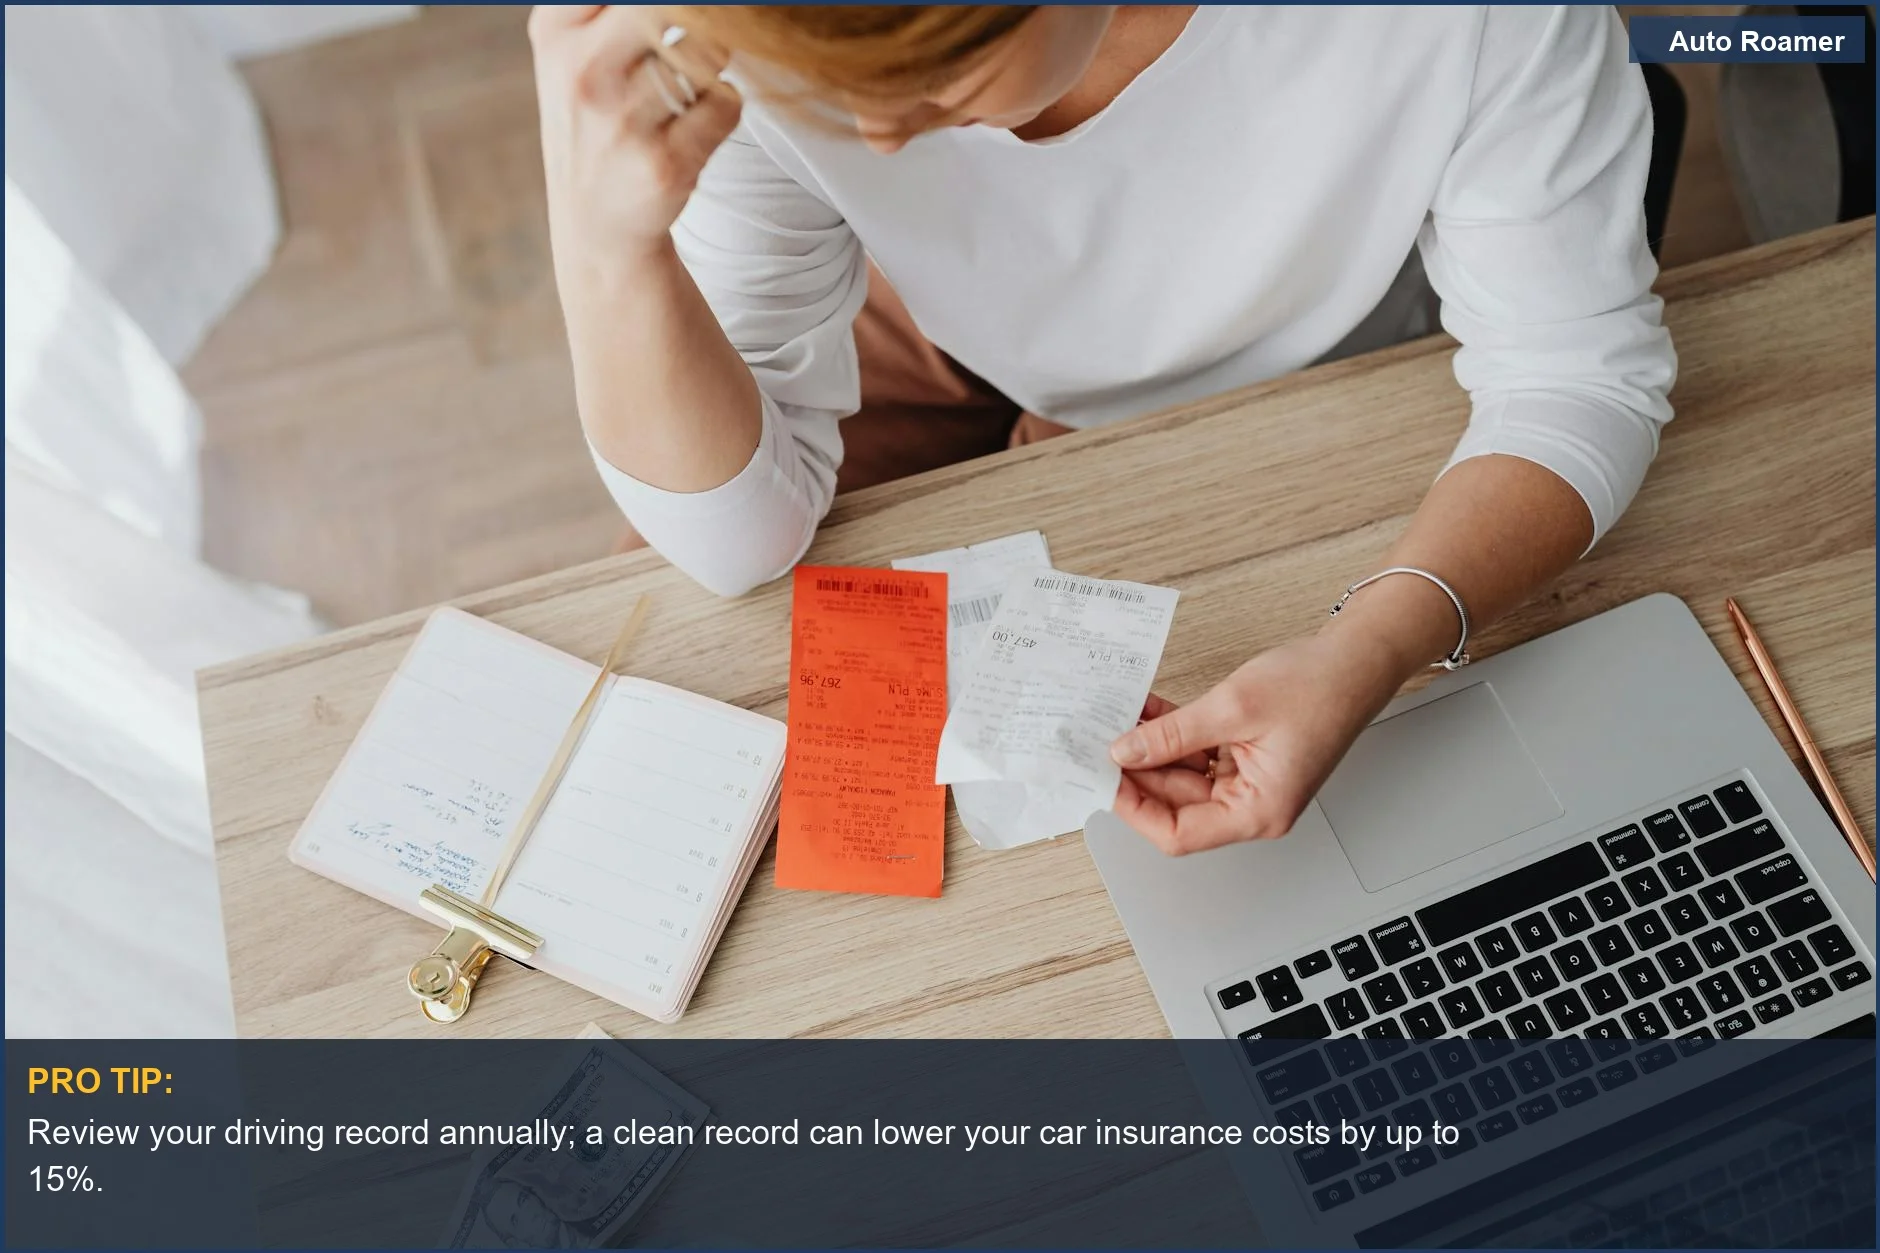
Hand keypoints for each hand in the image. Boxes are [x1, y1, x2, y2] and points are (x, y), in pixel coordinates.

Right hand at [529, 6, 740, 277]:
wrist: (596, 224)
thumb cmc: (593, 120)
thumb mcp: (573, 48)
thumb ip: (612, 8)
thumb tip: (693, 1)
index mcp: (556, 30)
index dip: (670, 3)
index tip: (675, 13)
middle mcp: (584, 71)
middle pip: (670, 5)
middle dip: (699, 15)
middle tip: (700, 32)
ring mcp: (625, 121)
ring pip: (709, 49)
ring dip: (713, 59)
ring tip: (688, 83)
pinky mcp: (668, 163)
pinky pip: (727, 101)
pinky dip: (723, 105)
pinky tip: (695, 122)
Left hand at [1108, 631, 1410, 854]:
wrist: (1359, 658)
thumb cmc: (1319, 686)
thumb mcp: (1232, 708)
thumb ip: (1172, 735)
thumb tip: (1124, 754)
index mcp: (1259, 812)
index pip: (1179, 835)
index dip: (1135, 810)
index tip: (1104, 779)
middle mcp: (1255, 806)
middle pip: (1176, 806)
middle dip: (1136, 773)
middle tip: (1097, 742)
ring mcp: (1251, 782)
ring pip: (1182, 777)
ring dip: (1150, 748)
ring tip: (1117, 719)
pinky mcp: (1247, 758)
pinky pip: (1197, 755)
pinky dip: (1173, 735)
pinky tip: (1146, 712)